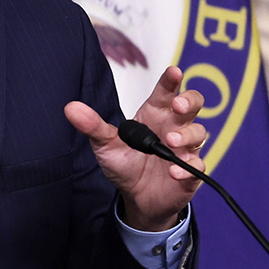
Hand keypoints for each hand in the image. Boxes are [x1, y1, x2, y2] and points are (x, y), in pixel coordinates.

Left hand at [64, 65, 205, 231]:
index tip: (173, 72)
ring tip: (171, 141)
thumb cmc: (124, 164)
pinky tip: (174, 172)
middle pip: (192, 105)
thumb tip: (70, 108)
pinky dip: (187, 168)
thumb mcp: (105, 144)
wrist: (135, 196)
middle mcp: (173, 128)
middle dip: (189, 101)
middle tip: (178, 105)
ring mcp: (184, 149)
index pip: (166, 93)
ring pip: (197, 133)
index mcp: (154, 115)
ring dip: (186, 135)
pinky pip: (197, 166)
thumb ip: (92, 125)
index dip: (171, 80)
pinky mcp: (189, 172)